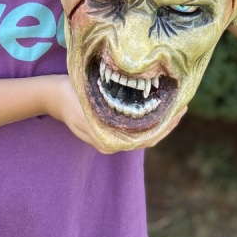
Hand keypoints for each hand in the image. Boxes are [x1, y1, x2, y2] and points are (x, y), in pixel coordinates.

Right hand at [44, 74, 186, 152]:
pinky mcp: (110, 125)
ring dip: (160, 119)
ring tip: (175, 103)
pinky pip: (135, 125)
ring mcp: (112, 134)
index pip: (146, 138)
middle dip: (168, 122)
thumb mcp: (85, 107)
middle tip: (183, 104)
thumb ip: (102, 124)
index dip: (165, 126)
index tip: (179, 110)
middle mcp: (113, 142)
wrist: (52, 94)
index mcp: (109, 141)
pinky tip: (156, 103)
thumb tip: (125, 132)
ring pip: (143, 131)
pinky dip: (149, 116)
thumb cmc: (70, 96)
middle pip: (149, 136)